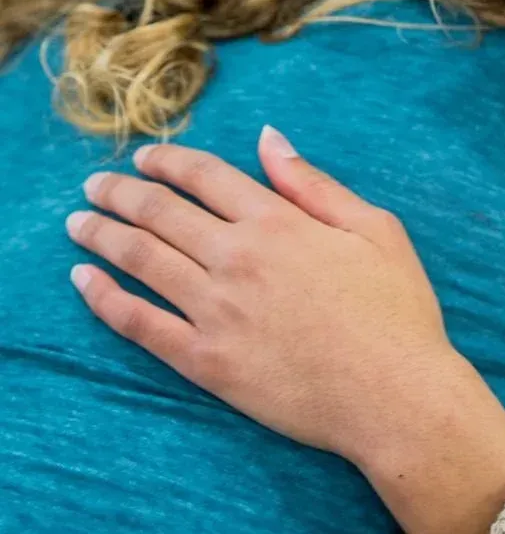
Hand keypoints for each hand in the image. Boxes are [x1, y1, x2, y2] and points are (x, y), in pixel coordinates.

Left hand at [67, 127, 504, 533]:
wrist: (395, 395)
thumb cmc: (397, 311)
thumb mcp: (375, 229)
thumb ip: (313, 183)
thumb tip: (269, 139)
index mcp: (278, 222)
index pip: (205, 176)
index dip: (168, 161)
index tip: (144, 158)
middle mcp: (237, 259)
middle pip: (161, 213)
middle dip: (121, 192)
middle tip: (95, 185)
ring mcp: (215, 311)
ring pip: (141, 260)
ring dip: (102, 235)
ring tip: (79, 223)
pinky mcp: (206, 361)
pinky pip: (139, 324)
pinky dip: (104, 299)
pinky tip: (83, 282)